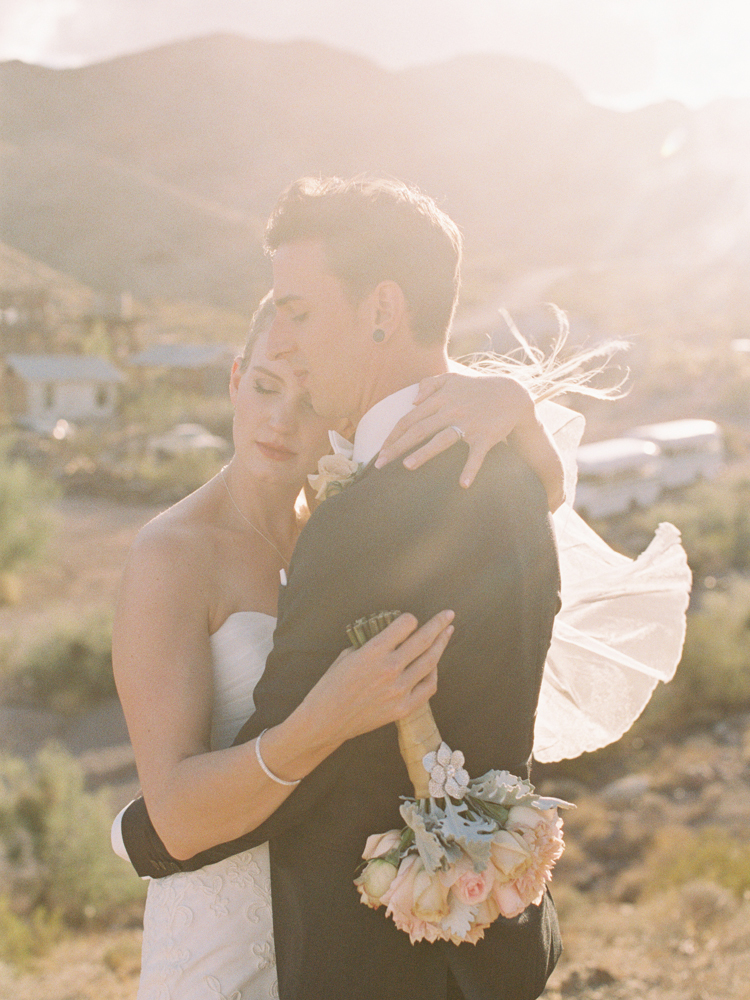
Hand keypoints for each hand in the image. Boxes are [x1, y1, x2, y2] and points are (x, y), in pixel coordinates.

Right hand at [303, 611, 453, 746]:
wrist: (325, 721)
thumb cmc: (332, 685)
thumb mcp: (348, 655)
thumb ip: (373, 644)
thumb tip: (392, 637)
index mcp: (373, 651)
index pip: (406, 624)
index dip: (409, 619)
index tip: (410, 619)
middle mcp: (390, 668)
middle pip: (424, 639)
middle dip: (439, 623)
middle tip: (449, 614)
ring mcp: (399, 690)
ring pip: (431, 661)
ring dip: (441, 644)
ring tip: (447, 633)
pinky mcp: (403, 708)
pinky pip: (428, 686)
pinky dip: (434, 673)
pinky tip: (434, 664)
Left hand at [375, 371, 564, 506]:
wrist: (512, 393)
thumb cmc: (477, 389)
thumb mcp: (452, 379)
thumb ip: (430, 385)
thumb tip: (412, 400)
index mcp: (440, 399)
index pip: (410, 418)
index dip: (393, 435)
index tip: (380, 450)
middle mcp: (451, 411)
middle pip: (419, 430)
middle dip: (397, 447)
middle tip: (380, 464)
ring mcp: (468, 424)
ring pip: (442, 439)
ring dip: (424, 453)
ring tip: (408, 466)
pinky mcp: (485, 436)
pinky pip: (476, 455)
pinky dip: (471, 469)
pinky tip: (463, 484)